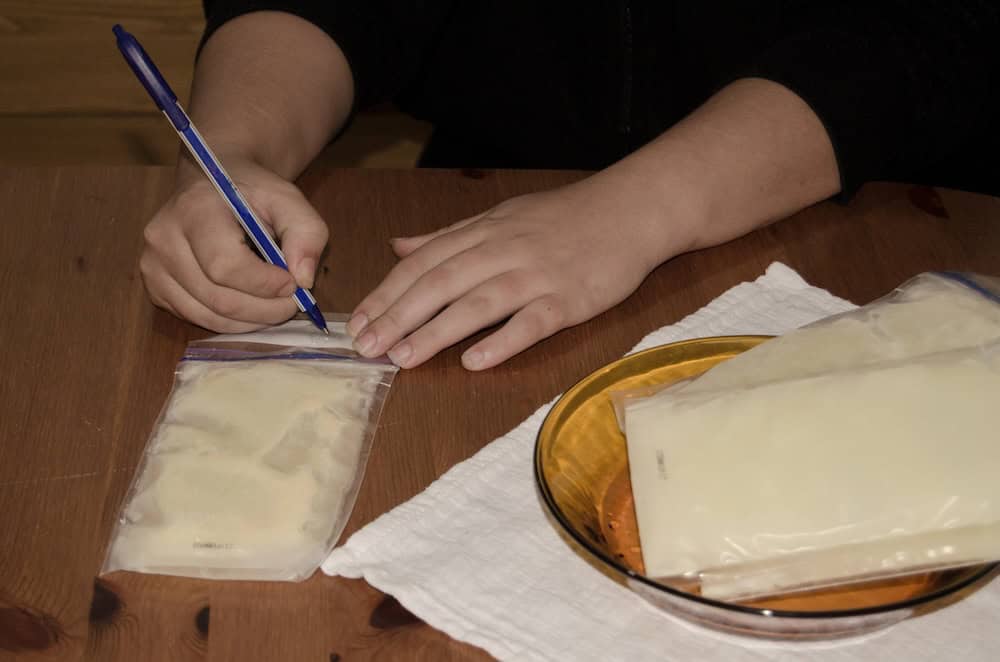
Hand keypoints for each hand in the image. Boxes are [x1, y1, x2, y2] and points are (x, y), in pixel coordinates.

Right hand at [140, 156, 328, 331]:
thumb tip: (304, 279)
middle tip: (292, 303)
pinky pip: (197, 319)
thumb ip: (306, 232)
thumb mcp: (288, 199)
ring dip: (252, 320)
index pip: (226, 266)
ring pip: (209, 317)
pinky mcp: (154, 288)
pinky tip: (249, 304)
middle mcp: (163, 239)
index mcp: (194, 209)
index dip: (265, 284)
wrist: (212, 184)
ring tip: (274, 304)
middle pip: (219, 298)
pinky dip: (231, 322)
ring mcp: (153, 266)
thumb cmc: (251, 193)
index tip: (294, 283)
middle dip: (265, 309)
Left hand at [347, 175, 684, 369]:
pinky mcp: (568, 299)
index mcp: (482, 233)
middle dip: (398, 316)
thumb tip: (398, 247)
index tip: (357, 323)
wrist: (630, 210)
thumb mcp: (499, 216)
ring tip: (403, 358)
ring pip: (477, 303)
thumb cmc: (562, 217)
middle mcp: (502, 251)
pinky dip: (502, 340)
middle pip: (440, 283)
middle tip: (366, 347)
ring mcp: (535, 275)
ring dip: (437, 331)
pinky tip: (475, 361)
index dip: (386, 293)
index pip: (422, 263)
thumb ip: (447, 236)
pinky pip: (531, 322)